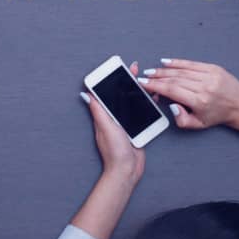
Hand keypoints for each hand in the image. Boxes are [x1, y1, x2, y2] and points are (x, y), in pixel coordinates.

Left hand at [79, 61, 146, 183]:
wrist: (127, 171)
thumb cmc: (114, 151)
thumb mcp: (105, 127)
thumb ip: (98, 110)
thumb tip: (86, 94)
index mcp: (105, 116)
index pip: (108, 93)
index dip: (113, 80)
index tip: (119, 68)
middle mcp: (114, 118)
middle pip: (121, 96)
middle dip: (128, 82)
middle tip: (135, 68)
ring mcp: (125, 124)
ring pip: (132, 103)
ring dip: (138, 92)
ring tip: (145, 80)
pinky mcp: (136, 130)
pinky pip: (141, 114)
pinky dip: (146, 106)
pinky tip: (153, 100)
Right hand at [137, 58, 238, 130]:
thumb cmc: (217, 116)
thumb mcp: (198, 125)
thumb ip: (181, 119)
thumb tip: (171, 105)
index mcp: (200, 101)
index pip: (172, 90)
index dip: (155, 86)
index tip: (143, 83)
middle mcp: (204, 87)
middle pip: (174, 79)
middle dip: (156, 77)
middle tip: (144, 76)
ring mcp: (210, 75)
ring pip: (181, 70)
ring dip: (164, 70)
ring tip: (151, 71)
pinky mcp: (213, 68)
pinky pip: (191, 64)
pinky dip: (177, 62)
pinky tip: (165, 62)